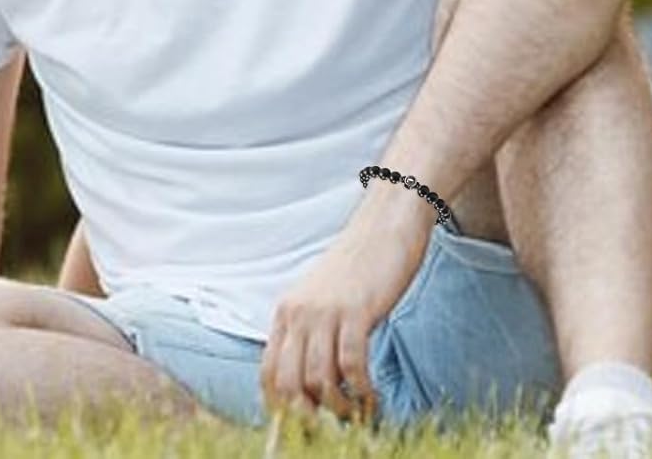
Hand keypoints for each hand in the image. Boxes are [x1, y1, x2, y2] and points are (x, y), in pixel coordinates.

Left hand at [260, 202, 432, 423]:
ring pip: (318, 381)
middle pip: (288, 384)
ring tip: (357, 412)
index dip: (281, 409)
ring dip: (339, 408)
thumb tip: (311, 387)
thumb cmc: (358, 268)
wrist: (384, 225)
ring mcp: (325, 311)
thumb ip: (311, 335)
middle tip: (331, 427)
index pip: (267, 374)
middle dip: (308, 417)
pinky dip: (363, 391)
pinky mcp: (356, 310)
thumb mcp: (322, 300)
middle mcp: (298, 312)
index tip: (303, 425)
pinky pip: (352, 365)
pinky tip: (374, 397)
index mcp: (286, 312)